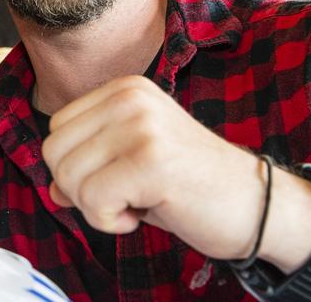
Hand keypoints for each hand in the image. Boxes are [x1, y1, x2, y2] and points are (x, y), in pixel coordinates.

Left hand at [41, 75, 268, 260]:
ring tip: (140, 201)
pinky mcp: (151, 160)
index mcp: (125, 89)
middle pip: (54, 152)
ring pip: (67, 177)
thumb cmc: (193, 188)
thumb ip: (89, 167)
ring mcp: (142, 126)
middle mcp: (131, 98)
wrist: (258, 206)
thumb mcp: (132, 167)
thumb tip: (52, 189)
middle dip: (80, 189)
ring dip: (97, 207)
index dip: (77, 167)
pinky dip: (110, 221)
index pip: (56, 129)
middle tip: (126, 196)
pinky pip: (92, 200)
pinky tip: (144, 213)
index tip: (120, 178)